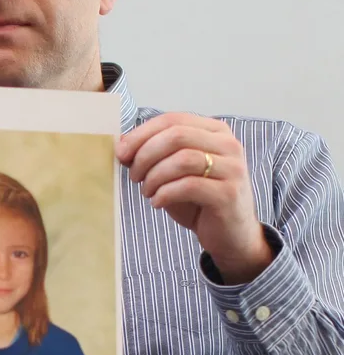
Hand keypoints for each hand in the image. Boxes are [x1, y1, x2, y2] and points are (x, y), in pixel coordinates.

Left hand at [116, 113, 273, 283]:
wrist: (229, 234)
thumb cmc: (198, 199)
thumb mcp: (173, 171)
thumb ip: (154, 153)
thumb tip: (122, 144)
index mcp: (214, 130)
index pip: (172, 120)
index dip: (141, 134)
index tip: (122, 152)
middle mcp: (228, 145)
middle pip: (176, 136)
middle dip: (146, 155)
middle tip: (133, 175)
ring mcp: (232, 168)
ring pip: (183, 159)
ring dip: (155, 176)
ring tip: (147, 191)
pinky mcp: (229, 194)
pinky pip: (189, 185)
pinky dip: (165, 193)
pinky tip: (157, 202)